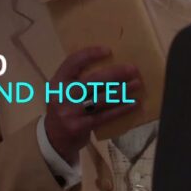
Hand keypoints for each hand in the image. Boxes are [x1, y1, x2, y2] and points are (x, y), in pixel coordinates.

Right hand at [44, 47, 140, 164]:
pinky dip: (121, 109)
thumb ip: (78, 79)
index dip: (90, 54)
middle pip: (92, 80)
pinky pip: (105, 116)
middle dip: (115, 73)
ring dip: (122, 91)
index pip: (72, 62)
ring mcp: (70, 112)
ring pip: (101, 98)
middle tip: (133, 69)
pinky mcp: (80, 127)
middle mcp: (62, 96)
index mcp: (57, 82)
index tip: (109, 50)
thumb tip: (110, 65)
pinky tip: (134, 103)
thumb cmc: (65, 108)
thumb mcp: (63, 91)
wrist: (54, 139)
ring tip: (137, 84)